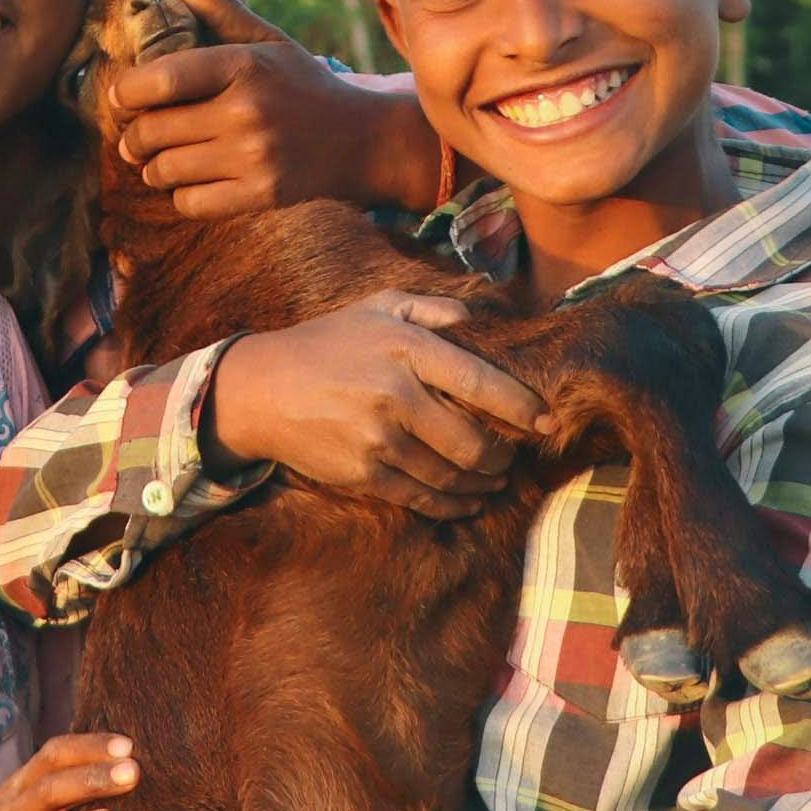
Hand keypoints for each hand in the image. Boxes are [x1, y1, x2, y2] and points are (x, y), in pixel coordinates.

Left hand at [102, 0, 440, 217]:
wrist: (365, 140)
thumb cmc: (304, 85)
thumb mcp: (268, 42)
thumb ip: (221, 11)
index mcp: (244, 66)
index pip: (160, 79)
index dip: (127, 92)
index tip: (122, 97)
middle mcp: (247, 111)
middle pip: (154, 130)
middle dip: (134, 136)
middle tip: (134, 137)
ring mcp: (256, 156)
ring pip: (166, 170)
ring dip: (153, 168)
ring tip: (158, 160)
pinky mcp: (262, 195)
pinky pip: (191, 202)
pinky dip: (181, 195)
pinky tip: (191, 182)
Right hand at [203, 290, 547, 516]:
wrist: (262, 389)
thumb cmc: (328, 342)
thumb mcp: (378, 306)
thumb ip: (434, 309)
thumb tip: (483, 319)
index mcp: (406, 348)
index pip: (481, 382)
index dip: (522, 407)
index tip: (548, 421)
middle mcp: (396, 394)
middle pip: (472, 442)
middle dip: (503, 457)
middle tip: (513, 458)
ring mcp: (378, 437)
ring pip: (451, 475)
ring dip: (483, 484)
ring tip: (495, 480)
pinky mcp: (363, 471)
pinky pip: (421, 498)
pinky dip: (452, 505)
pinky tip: (466, 501)